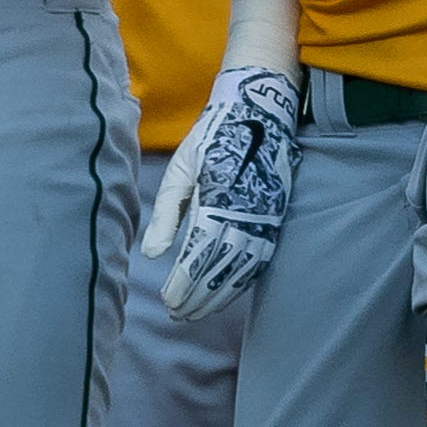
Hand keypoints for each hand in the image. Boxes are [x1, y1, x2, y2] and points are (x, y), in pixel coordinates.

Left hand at [143, 65, 302, 319]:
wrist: (260, 112)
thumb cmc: (213, 136)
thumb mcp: (183, 166)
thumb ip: (167, 212)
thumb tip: (153, 254)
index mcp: (220, 201)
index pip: (200, 255)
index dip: (184, 283)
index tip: (168, 301)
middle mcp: (246, 214)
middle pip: (220, 271)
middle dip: (198, 297)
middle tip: (177, 314)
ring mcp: (264, 218)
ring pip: (242, 271)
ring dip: (219, 296)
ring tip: (196, 312)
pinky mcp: (274, 218)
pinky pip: (258, 261)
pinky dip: (241, 282)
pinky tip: (225, 293)